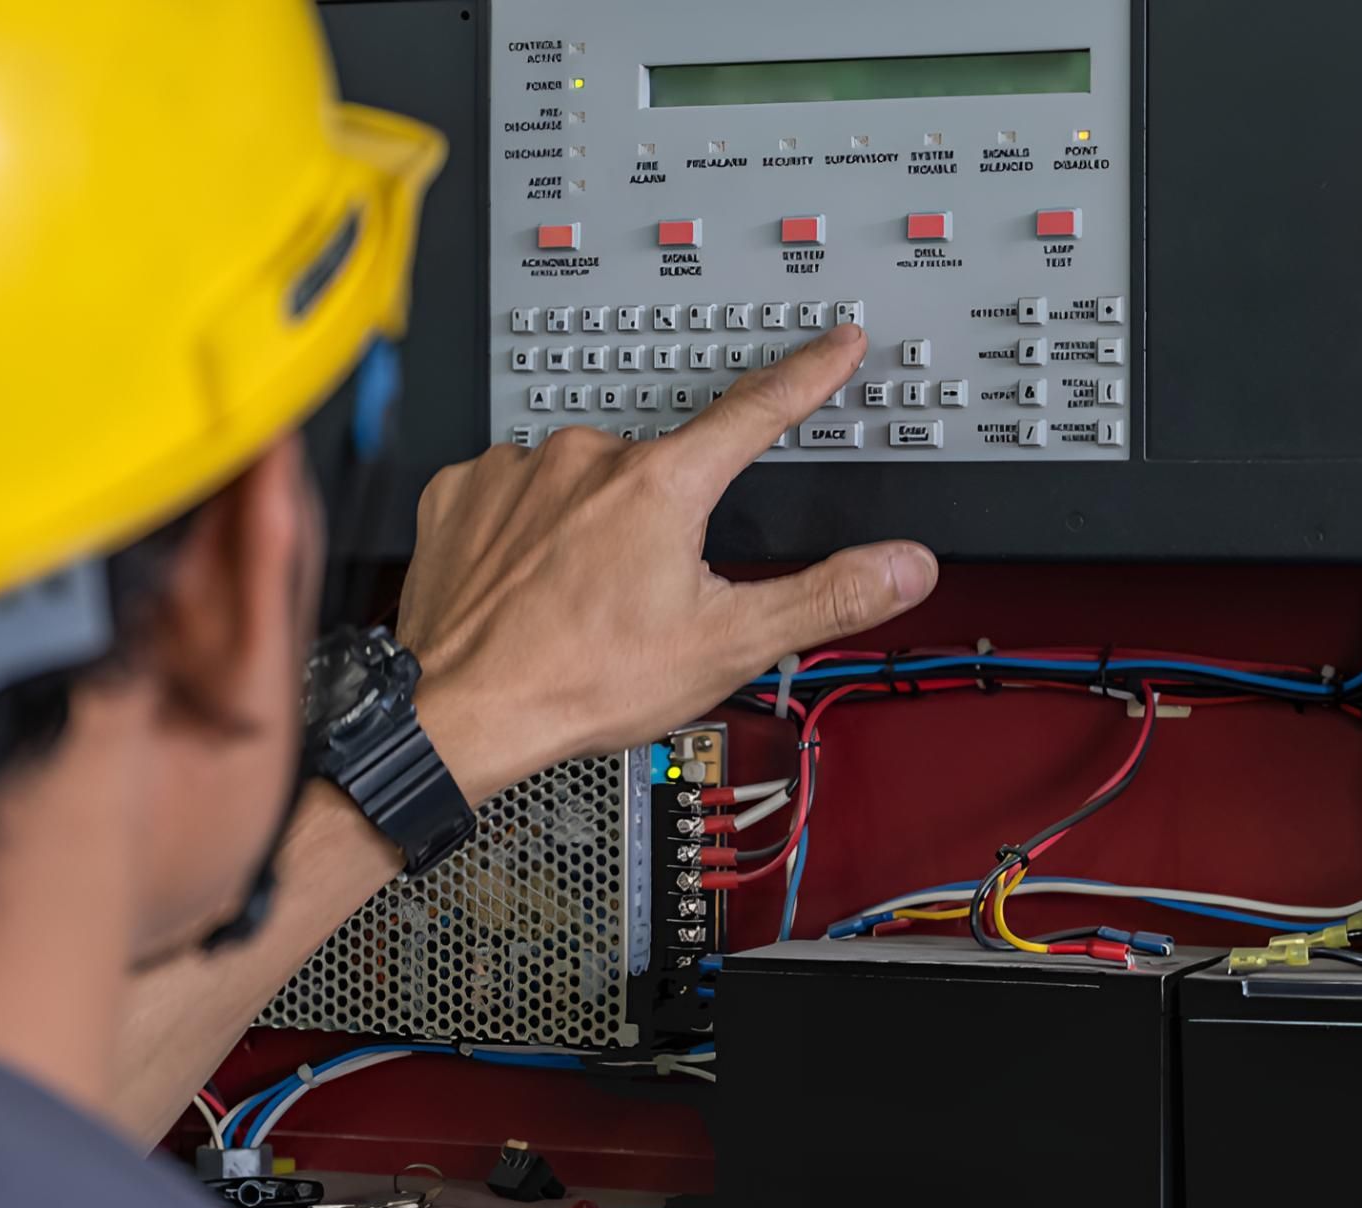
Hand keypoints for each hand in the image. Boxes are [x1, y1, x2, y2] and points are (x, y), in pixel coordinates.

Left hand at [397, 324, 937, 804]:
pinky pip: (515, 489)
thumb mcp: (728, 645)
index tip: (836, 341)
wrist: (460, 712)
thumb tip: (900, 567)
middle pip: (661, 468)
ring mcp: (518, 468)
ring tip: (581, 597)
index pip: (757, 409)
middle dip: (664, 520)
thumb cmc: (579, 681)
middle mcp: (588, 457)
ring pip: (585, 480)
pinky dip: (530, 526)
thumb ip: (826, 597)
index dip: (807, 373)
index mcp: (662, 484)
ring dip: (593, 523)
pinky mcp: (463, 490)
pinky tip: (531, 577)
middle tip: (644, 593)